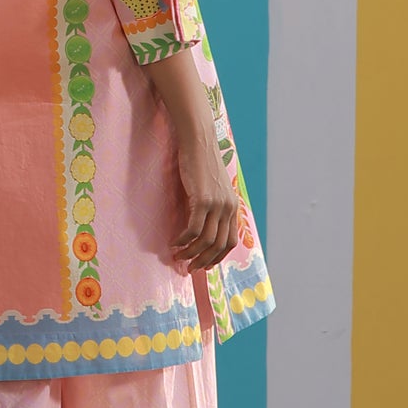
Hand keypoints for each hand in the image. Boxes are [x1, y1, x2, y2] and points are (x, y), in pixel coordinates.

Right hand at [172, 136, 241, 273]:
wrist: (199, 140)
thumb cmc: (201, 161)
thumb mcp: (212, 185)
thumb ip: (212, 203)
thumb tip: (201, 221)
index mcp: (233, 206)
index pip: (230, 242)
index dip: (217, 257)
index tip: (204, 264)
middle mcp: (228, 208)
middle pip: (219, 246)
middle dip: (204, 261)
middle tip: (190, 268)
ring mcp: (217, 205)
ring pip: (206, 241)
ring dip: (191, 253)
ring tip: (178, 257)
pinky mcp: (203, 200)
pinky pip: (194, 229)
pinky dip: (184, 240)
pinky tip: (175, 242)